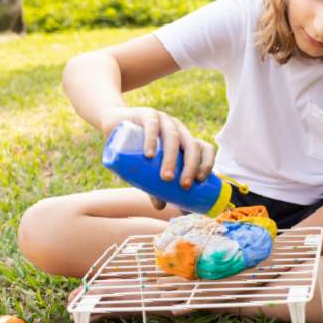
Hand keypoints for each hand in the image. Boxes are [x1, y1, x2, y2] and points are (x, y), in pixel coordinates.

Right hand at [100, 106, 215, 208]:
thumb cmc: (137, 147)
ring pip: (173, 137)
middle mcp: (178, 129)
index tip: (201, 181)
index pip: (205, 148)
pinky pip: (152, 125)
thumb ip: (155, 185)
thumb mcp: (147, 167)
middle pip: (191, 145)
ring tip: (166, 177)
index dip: (207, 163)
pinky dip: (152, 140)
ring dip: (171, 158)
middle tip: (184, 186)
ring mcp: (164, 119)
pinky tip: (149, 155)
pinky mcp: (146, 114)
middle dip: (191, 166)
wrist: (115, 122)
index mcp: (185, 140)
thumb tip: (161, 207)